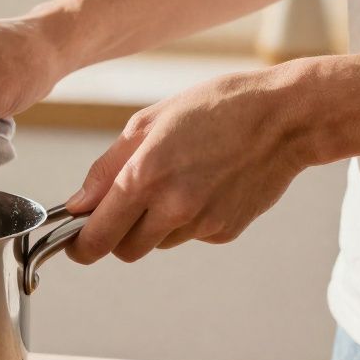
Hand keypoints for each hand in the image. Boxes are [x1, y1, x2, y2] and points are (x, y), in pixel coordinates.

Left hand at [64, 67, 310, 262]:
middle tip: (122, 207)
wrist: (285, 118)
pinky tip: (204, 185)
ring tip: (175, 181)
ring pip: (157, 244)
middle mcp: (172, 208)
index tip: (74, 242)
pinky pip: (189, 236)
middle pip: (124, 251)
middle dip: (115, 236)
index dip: (79, 246)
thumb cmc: (214, 109)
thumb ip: (106, 170)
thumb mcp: (147, 123)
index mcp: (144, 178)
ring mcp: (202, 224)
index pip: (97, 239)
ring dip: (153, 225)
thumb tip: (77, 204)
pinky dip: (187, 220)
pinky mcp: (226, 232)